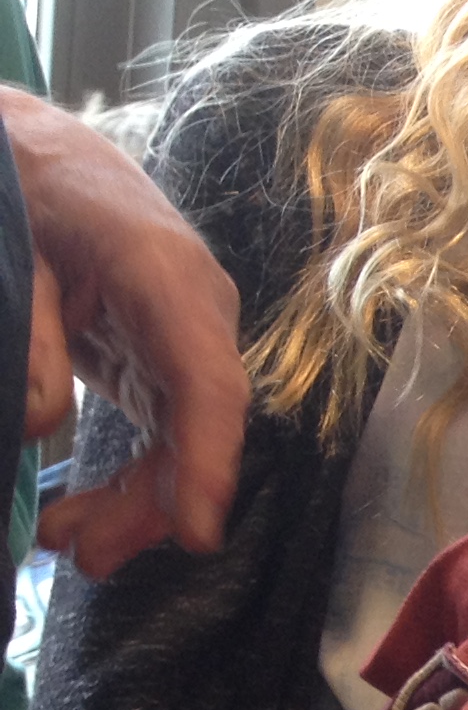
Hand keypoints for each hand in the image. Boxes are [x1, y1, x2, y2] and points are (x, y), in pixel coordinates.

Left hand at [0, 87, 244, 576]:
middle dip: (154, 503)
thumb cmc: (31, 189)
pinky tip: (81, 516)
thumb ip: (31, 335)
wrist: (45, 153)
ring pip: (183, 442)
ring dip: (136, 503)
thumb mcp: (16, 255)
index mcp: (169, 278)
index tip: (195, 532)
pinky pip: (163, 435)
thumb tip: (39, 422)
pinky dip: (130, 481)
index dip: (206, 463)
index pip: (207, 384)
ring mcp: (186, 343)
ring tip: (70, 545)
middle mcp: (198, 317)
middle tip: (87, 555)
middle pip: (198, 428)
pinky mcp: (162, 364)